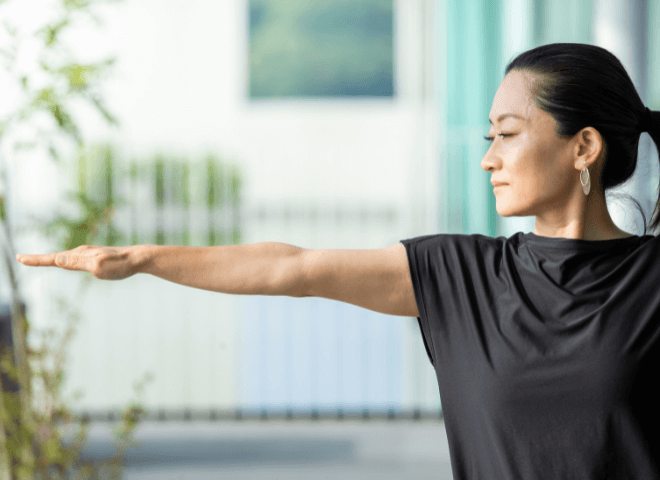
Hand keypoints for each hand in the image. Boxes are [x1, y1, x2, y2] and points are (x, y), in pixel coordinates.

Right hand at [16, 245, 139, 280]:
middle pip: (55, 257)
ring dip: (48, 259)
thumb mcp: (98, 267)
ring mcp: (88, 254)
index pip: (53, 259)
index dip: (36, 260)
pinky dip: (62, 260)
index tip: (20, 258)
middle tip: (20, 258)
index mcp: (79, 255)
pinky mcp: (95, 257)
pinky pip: (73, 259)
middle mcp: (81, 252)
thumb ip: (78, 263)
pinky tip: (62, 261)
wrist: (138, 258)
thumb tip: (57, 258)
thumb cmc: (120, 265)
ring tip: (34, 260)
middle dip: (38, 259)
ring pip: (64, 258)